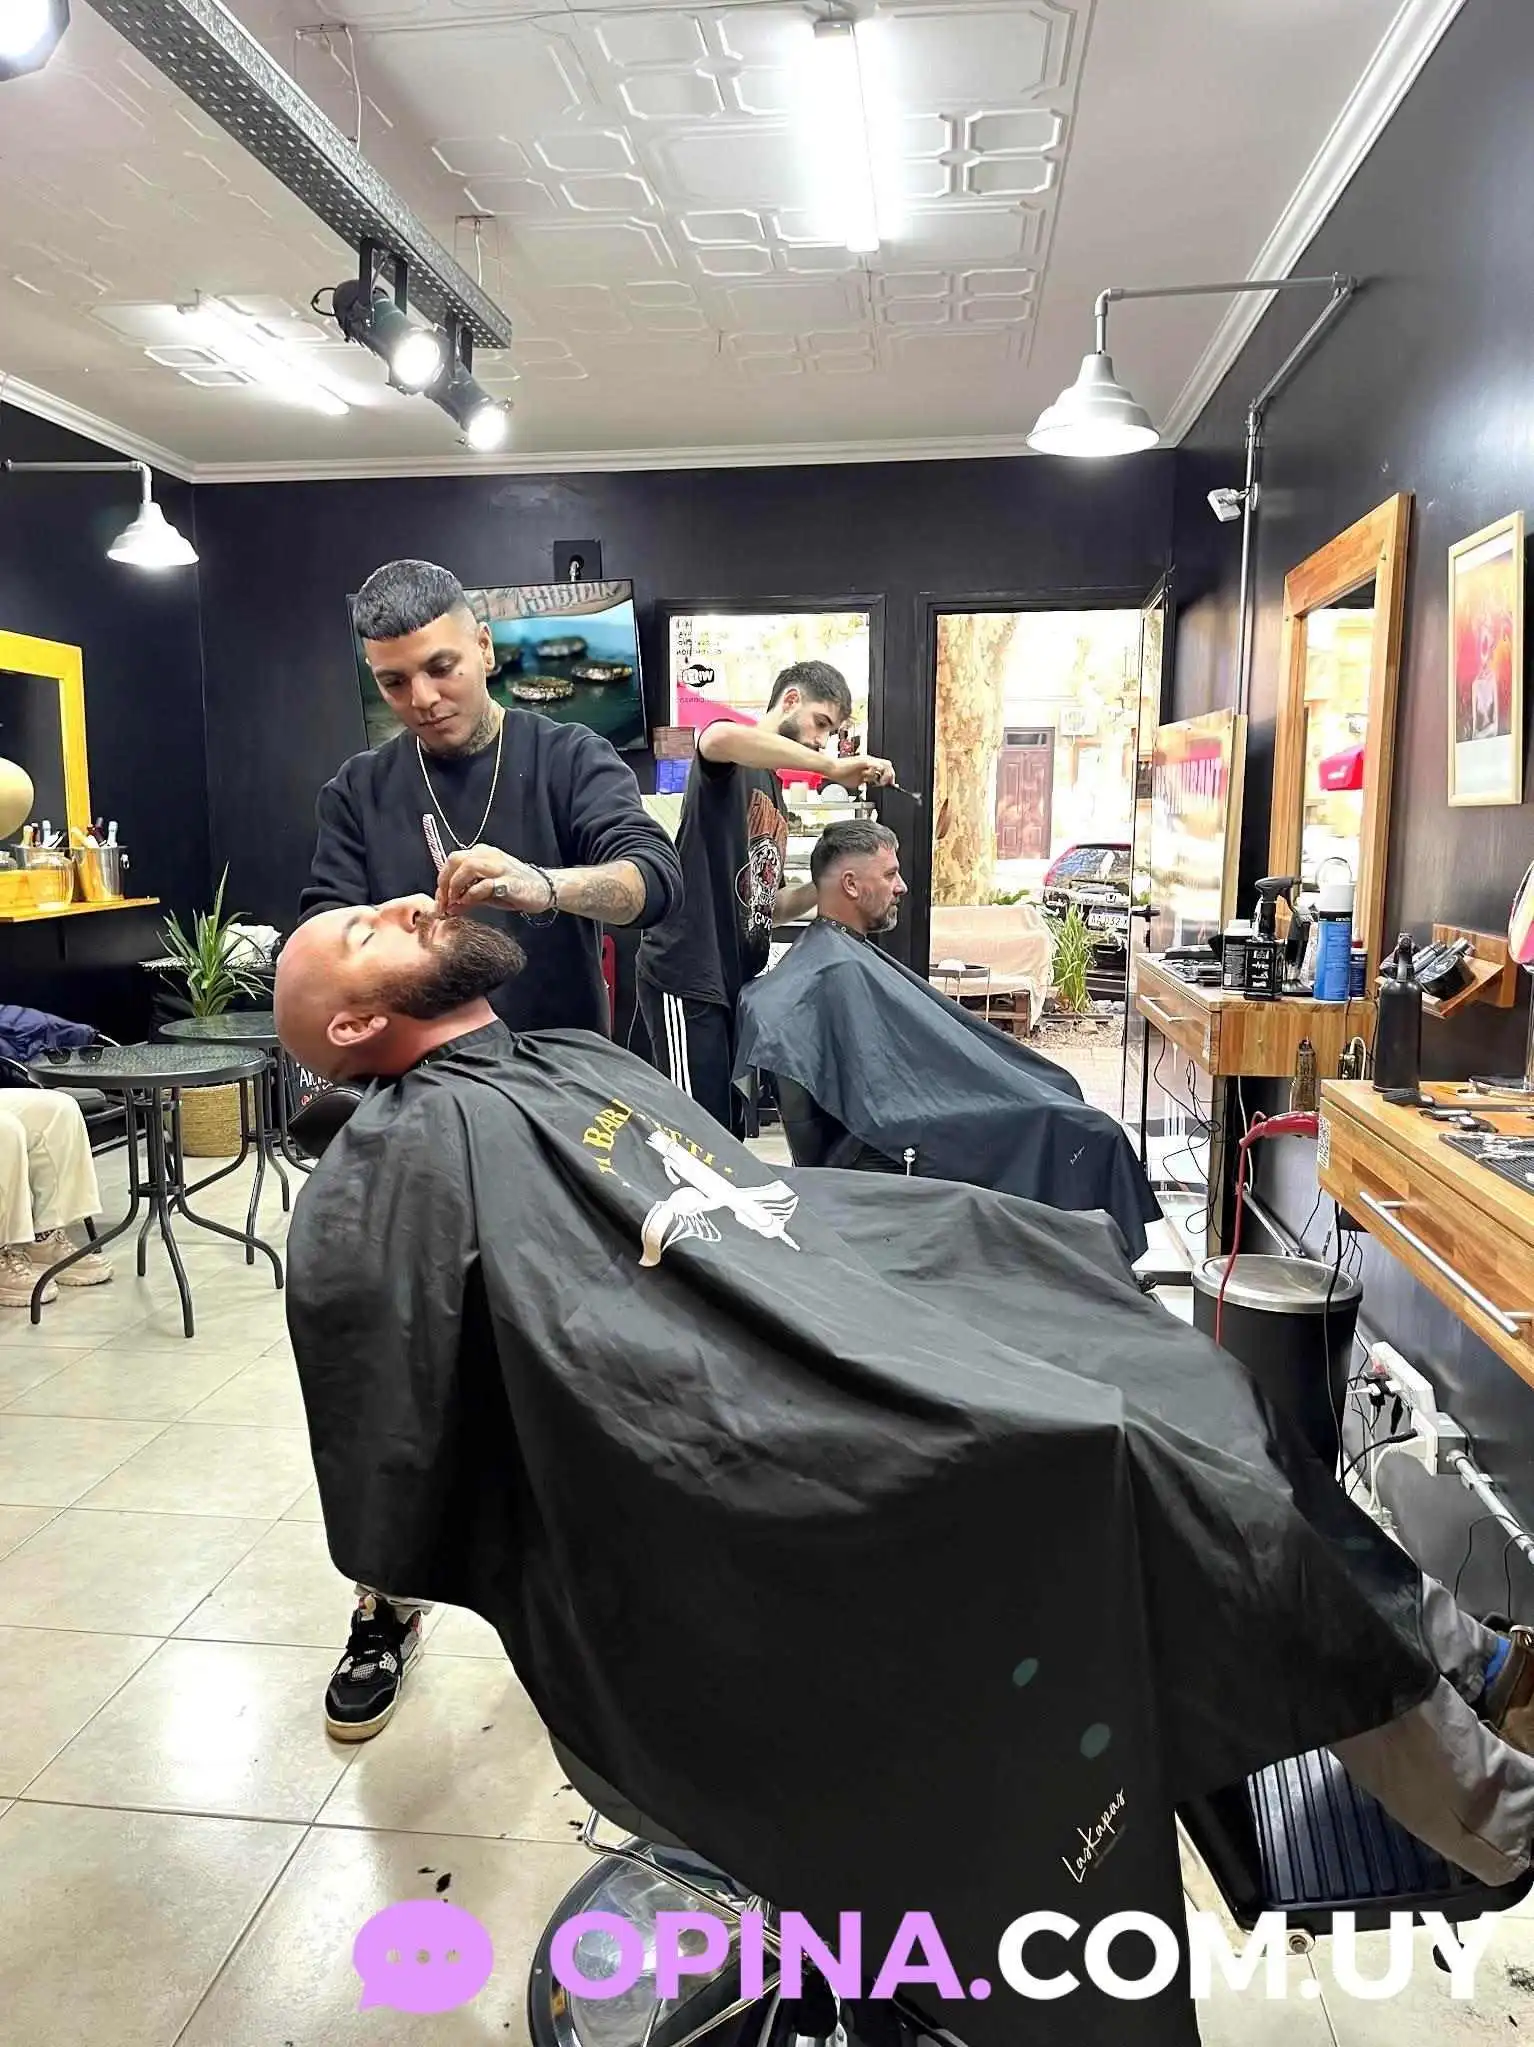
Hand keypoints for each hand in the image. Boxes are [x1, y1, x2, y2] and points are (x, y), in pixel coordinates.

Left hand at [436, 845, 554, 915]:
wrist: (545, 889)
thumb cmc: (514, 889)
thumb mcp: (486, 893)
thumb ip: (466, 897)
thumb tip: (448, 908)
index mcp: (481, 854)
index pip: (452, 862)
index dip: (441, 882)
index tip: (440, 902)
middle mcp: (489, 855)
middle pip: (456, 860)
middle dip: (445, 882)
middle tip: (444, 902)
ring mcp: (500, 867)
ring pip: (468, 866)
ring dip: (456, 886)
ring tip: (455, 902)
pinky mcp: (509, 881)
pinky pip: (485, 884)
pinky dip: (472, 894)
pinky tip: (469, 903)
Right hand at [827, 753, 895, 789]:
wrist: (832, 768)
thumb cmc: (841, 773)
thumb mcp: (857, 780)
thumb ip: (865, 781)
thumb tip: (871, 784)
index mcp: (868, 764)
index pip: (885, 768)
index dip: (890, 777)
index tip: (891, 785)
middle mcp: (869, 761)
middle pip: (888, 765)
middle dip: (890, 776)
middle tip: (887, 784)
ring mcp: (867, 760)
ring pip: (885, 764)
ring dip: (885, 776)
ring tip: (879, 782)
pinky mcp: (862, 761)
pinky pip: (875, 765)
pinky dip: (877, 772)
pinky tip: (873, 778)